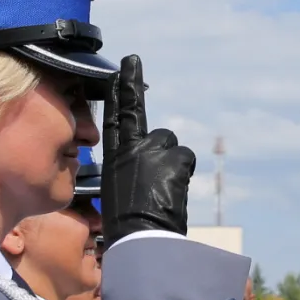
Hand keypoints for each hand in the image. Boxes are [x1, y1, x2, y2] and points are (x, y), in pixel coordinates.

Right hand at [100, 55, 195, 246]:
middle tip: (155, 183)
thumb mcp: (119, 191)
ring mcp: (152, 151)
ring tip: (163, 193)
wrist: (138, 237)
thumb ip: (134, 171)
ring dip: (174, 166)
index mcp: (114, 157)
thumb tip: (152, 174)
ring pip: (175, 149)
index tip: (130, 63)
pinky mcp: (171, 159)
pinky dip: (183, 175)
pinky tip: (172, 195)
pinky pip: (185, 161)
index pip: (119, 115)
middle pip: (160, 135)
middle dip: (163, 154)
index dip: (123, 89)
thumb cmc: (126, 224)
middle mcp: (132, 148)